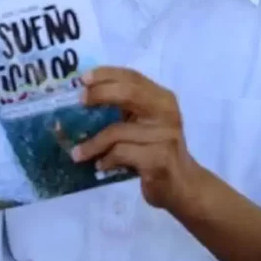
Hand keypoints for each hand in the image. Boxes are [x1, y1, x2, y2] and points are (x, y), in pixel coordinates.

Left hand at [73, 67, 200, 211]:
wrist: (183, 185)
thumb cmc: (156, 150)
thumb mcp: (144, 123)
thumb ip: (124, 108)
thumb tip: (83, 97)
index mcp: (162, 98)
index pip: (132, 77)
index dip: (106, 74)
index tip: (82, 79)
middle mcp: (166, 112)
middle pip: (128, 94)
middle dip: (100, 94)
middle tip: (79, 102)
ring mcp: (165, 136)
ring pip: (117, 131)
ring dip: (92, 144)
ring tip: (77, 153)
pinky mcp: (159, 159)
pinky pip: (121, 154)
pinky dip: (106, 160)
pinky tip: (100, 166)